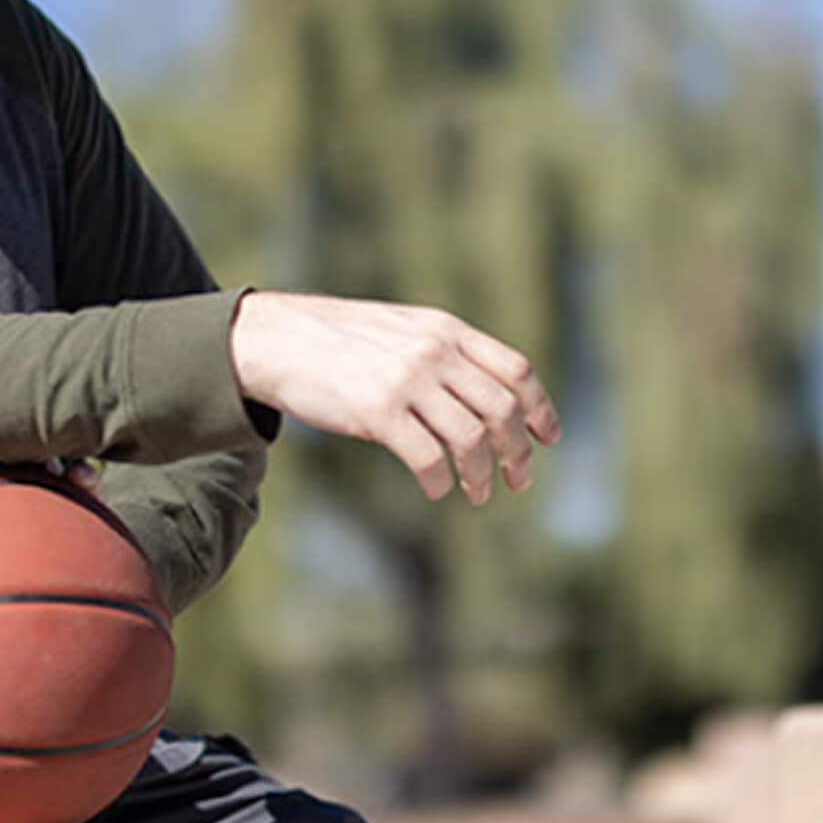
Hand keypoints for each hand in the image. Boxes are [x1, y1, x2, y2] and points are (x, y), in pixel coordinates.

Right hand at [229, 291, 559, 504]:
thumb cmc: (336, 340)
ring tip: (477, 493)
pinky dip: (440, 481)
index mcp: (444, 329)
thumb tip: (485, 397)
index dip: (540, 408)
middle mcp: (432, 352)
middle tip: (518, 479)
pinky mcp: (377, 411)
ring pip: (470, 438)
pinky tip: (435, 489)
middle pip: (501, 409)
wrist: (275, 339)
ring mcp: (406, 380)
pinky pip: (427, 457)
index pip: (515, 370)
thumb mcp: (400, 329)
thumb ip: (442, 352)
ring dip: (481, 474)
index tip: (547, 438)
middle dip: (517, 452)